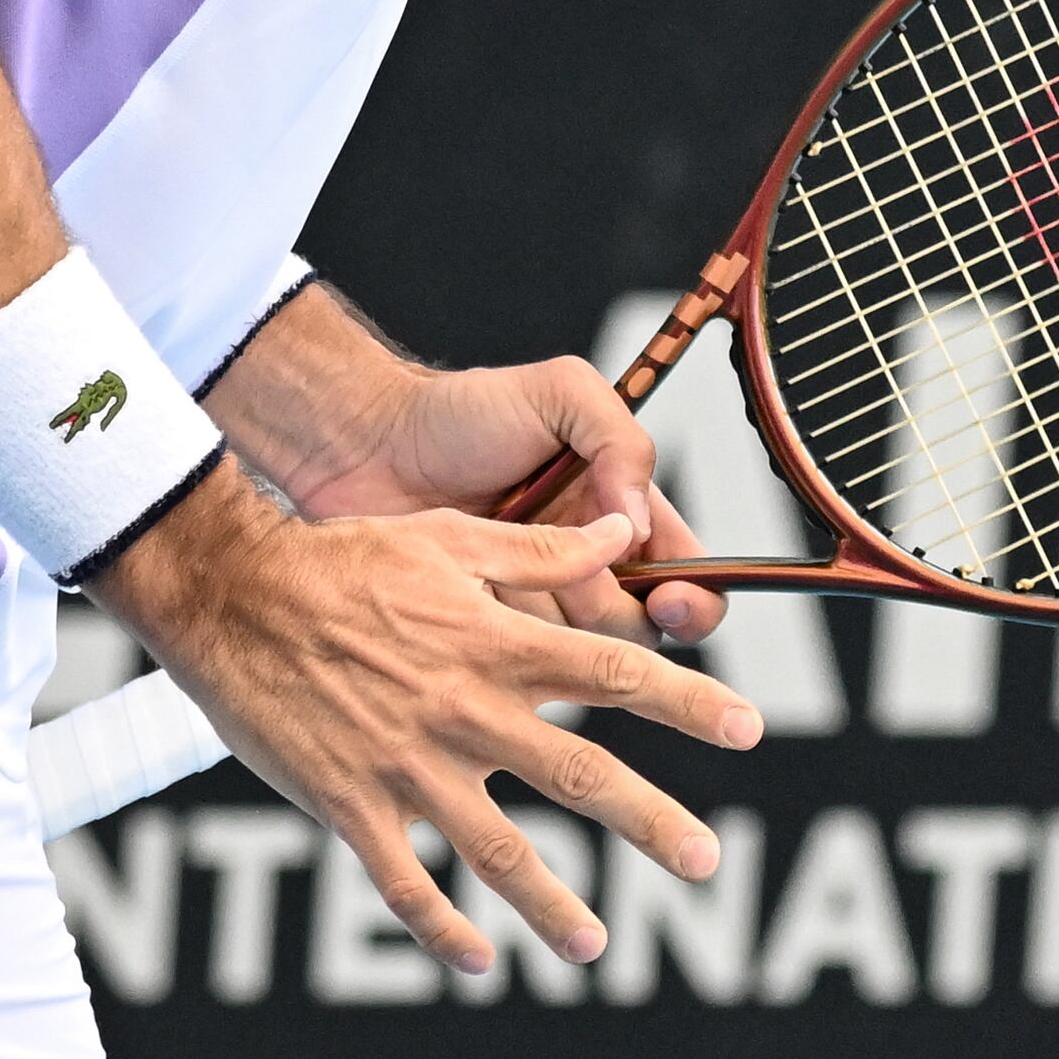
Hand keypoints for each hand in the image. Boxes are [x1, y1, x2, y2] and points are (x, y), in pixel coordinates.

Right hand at [100, 466, 761, 974]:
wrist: (233, 595)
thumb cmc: (344, 558)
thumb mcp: (448, 538)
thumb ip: (540, 550)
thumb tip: (622, 537)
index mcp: (497, 642)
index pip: (614, 675)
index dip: (687, 703)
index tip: (747, 729)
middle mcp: (466, 710)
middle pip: (579, 775)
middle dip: (651, 822)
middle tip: (707, 861)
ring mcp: (409, 767)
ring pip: (498, 850)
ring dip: (552, 905)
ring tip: (595, 945)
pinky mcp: (352, 806)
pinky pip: (406, 885)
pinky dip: (444, 928)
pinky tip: (477, 960)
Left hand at [325, 354, 732, 649]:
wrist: (365, 446)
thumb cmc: (459, 413)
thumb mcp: (559, 393)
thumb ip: (620, 439)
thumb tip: (640, 522)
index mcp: (617, 510)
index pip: (687, 571)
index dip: (694, 596)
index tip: (668, 597)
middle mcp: (584, 564)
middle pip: (640, 627)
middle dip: (612, 608)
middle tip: (574, 574)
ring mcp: (533, 603)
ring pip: (580, 654)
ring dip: (553, 619)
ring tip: (506, 575)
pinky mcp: (485, 634)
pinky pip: (518, 665)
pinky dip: (505, 640)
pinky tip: (476, 599)